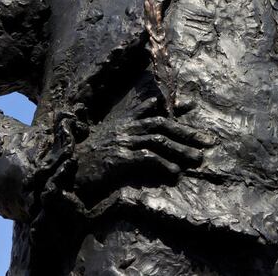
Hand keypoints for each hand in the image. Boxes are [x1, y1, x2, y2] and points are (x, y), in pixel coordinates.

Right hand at [72, 98, 213, 205]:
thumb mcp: (110, 136)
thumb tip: (148, 119)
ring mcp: (123, 141)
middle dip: (186, 132)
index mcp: (125, 121)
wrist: (70, 169)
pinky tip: (175, 173)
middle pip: (162, 125)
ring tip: (198, 159)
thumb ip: (128, 126)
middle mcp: (126, 127)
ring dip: (180, 150)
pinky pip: (147, 158)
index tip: (193, 104)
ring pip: (158, 141)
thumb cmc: (90, 155)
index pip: (153, 109)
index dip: (173, 106)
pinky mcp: (119, 158)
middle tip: (207, 140)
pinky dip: (163, 164)